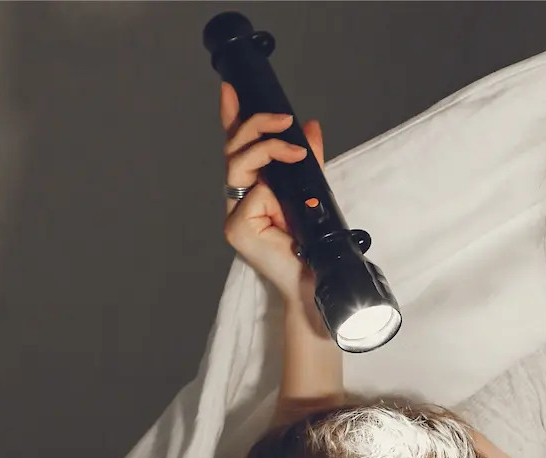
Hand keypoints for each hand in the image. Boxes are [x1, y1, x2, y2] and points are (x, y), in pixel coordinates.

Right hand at [219, 82, 324, 304]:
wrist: (315, 280)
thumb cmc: (312, 242)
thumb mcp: (313, 191)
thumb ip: (309, 159)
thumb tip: (310, 125)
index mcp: (253, 188)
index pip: (238, 147)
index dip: (231, 118)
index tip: (230, 89)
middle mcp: (239, 199)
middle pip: (235, 150)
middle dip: (256, 125)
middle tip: (282, 118)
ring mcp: (234, 214)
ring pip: (239, 165)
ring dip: (268, 150)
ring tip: (295, 151)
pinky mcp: (236, 228)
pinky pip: (255, 196)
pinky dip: (273, 197)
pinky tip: (286, 213)